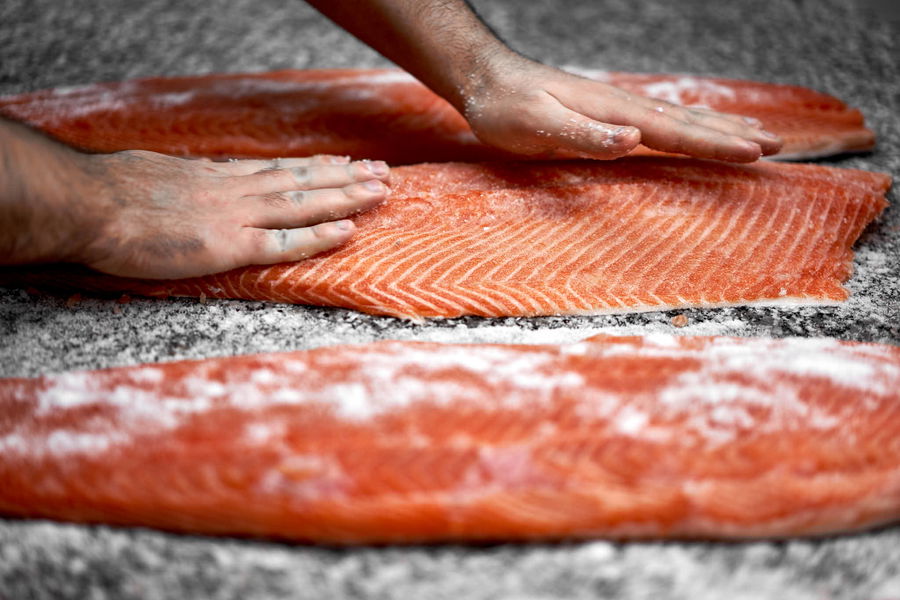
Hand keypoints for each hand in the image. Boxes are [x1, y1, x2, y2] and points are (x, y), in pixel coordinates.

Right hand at [71, 151, 390, 278]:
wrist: (89, 205)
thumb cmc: (111, 194)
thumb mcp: (156, 175)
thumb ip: (186, 183)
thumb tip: (195, 181)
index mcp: (217, 178)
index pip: (279, 171)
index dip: (316, 168)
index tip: (345, 164)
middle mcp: (235, 192)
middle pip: (301, 181)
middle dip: (345, 178)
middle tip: (382, 173)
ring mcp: (234, 217)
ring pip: (302, 204)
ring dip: (344, 198)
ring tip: (380, 191)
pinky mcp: (226, 246)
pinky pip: (282, 242)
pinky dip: (316, 237)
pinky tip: (346, 232)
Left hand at [461, 54, 782, 162]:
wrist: (488, 80)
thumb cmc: (507, 109)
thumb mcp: (537, 126)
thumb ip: (583, 135)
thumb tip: (633, 139)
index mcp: (614, 113)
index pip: (675, 132)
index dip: (716, 145)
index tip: (756, 153)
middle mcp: (624, 108)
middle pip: (690, 123)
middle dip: (733, 136)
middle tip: (777, 147)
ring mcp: (618, 109)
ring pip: (681, 119)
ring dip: (720, 129)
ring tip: (757, 135)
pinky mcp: (608, 115)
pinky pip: (661, 122)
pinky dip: (690, 125)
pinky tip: (698, 126)